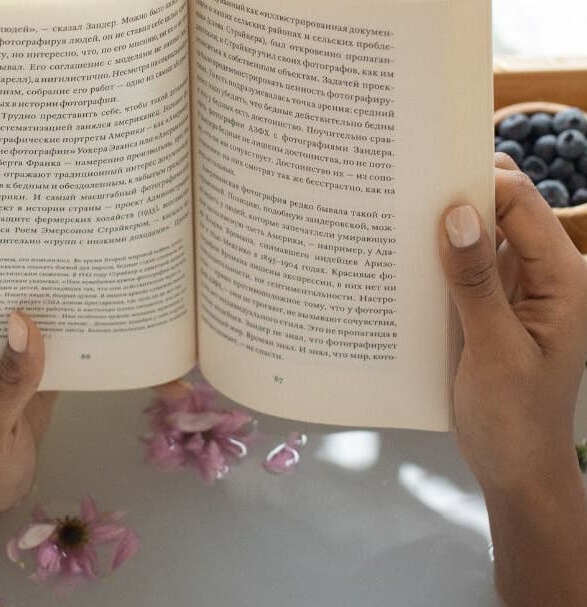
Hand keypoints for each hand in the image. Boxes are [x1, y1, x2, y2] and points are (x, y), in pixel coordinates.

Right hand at [439, 153, 586, 605]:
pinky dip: (437, 257)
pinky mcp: (489, 306)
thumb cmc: (514, 417)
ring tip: (394, 215)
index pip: (523, 206)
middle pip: (503, 211)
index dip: (479, 181)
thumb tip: (458, 214)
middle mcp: (541, 274)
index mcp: (562, 279)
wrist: (515, 467)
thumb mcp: (495, 352)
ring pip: (479, 236)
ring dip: (443, 226)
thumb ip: (477, 284)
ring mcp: (514, 289)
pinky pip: (464, 267)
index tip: (425, 170)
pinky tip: (402, 256)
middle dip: (459, 195)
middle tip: (402, 187)